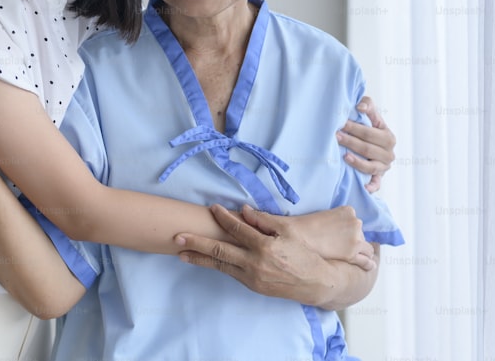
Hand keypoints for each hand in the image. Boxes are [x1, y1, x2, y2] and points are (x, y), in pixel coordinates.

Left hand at [174, 204, 338, 303]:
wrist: (317, 284)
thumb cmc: (304, 255)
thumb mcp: (289, 232)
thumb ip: (264, 221)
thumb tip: (243, 210)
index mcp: (264, 246)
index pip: (236, 228)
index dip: (222, 217)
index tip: (211, 208)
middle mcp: (254, 263)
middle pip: (218, 251)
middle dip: (196, 243)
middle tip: (177, 237)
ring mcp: (251, 277)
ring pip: (219, 265)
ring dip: (199, 259)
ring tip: (181, 254)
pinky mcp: (252, 286)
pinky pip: (230, 272)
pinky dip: (215, 265)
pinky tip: (204, 260)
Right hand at [285, 206, 374, 270]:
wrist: (299, 236)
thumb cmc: (307, 226)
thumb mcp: (326, 215)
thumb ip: (339, 220)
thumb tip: (344, 232)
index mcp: (348, 211)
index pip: (356, 223)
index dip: (350, 231)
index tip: (343, 236)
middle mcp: (356, 223)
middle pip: (362, 235)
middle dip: (355, 241)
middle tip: (340, 247)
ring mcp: (356, 239)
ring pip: (367, 249)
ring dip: (361, 252)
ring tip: (353, 257)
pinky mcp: (352, 253)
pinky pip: (366, 261)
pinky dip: (368, 264)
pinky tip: (369, 266)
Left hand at [337, 96, 395, 191]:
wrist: (374, 144)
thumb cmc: (370, 128)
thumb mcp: (372, 115)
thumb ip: (368, 105)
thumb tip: (359, 108)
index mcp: (388, 137)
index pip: (370, 133)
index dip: (354, 128)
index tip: (340, 123)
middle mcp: (389, 153)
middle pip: (368, 148)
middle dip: (351, 142)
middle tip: (336, 136)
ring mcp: (384, 167)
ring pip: (371, 166)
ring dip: (357, 162)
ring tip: (344, 156)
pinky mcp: (379, 178)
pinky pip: (376, 184)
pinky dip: (372, 186)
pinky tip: (364, 188)